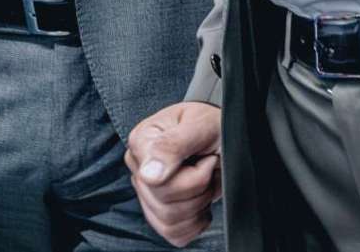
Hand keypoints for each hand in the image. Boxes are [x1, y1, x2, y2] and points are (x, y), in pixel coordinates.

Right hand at [126, 101, 222, 247]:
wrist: (220, 134)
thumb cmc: (210, 125)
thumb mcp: (199, 125)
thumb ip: (172, 146)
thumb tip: (149, 176)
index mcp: (141, 143)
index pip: (156, 181)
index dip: (192, 176)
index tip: (205, 157)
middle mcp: (139, 170)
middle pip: (164, 204)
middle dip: (199, 189)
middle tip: (208, 165)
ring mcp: (148, 194)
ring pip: (169, 222)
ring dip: (199, 205)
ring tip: (205, 180)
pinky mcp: (161, 215)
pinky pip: (175, 234)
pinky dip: (196, 222)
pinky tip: (201, 200)